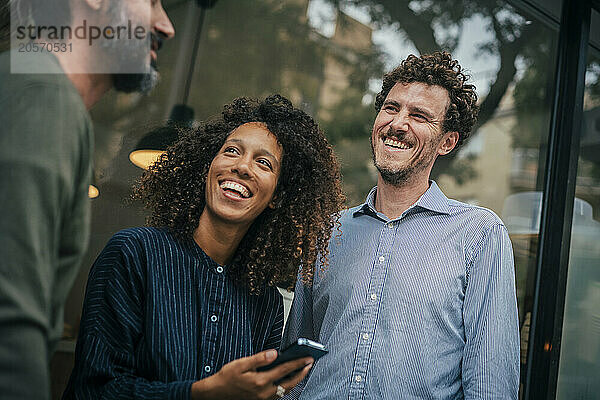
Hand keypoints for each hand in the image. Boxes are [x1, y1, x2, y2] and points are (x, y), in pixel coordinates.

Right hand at [190, 349, 312, 399]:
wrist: (215, 394)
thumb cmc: (226, 378)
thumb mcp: (241, 364)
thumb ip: (259, 358)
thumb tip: (274, 353)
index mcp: (260, 381)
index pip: (285, 370)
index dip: (298, 363)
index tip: (308, 357)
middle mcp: (264, 392)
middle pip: (290, 383)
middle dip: (302, 373)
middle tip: (310, 364)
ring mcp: (264, 399)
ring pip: (286, 390)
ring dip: (295, 381)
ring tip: (302, 370)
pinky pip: (279, 395)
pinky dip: (286, 387)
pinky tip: (288, 380)